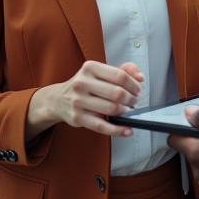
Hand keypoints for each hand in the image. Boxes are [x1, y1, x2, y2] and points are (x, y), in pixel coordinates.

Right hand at [27, 61, 143, 139]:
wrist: (58, 99)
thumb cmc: (85, 85)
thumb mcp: (100, 72)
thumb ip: (122, 70)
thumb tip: (139, 76)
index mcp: (90, 68)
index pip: (119, 76)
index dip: (133, 85)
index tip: (138, 90)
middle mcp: (82, 83)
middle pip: (117, 93)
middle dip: (131, 99)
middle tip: (134, 102)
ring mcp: (78, 101)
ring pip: (111, 109)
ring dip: (125, 112)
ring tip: (127, 111)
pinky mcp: (77, 118)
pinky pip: (102, 126)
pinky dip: (118, 130)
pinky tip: (127, 130)